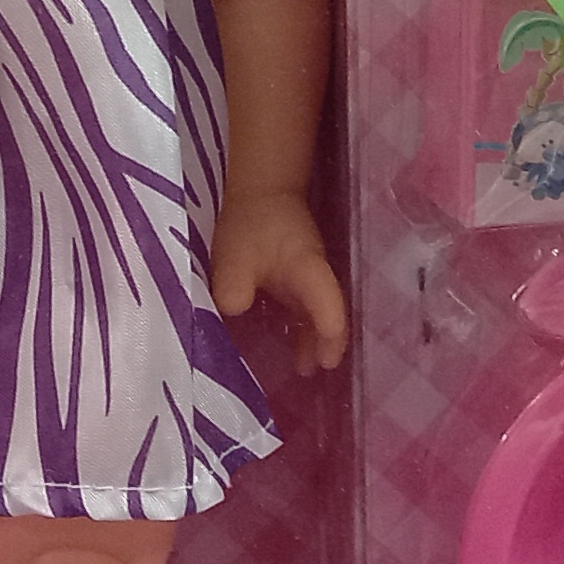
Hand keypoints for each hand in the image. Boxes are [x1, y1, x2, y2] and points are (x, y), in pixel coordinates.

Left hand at [209, 188, 348, 373]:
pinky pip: (309, 310)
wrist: (263, 191)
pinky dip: (305, 329)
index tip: (327, 359)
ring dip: (314, 340)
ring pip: (320, 314)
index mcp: (307, 267)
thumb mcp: (234, 255)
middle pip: (330, 313)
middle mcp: (317, 276)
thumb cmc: (251, 222)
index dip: (328, 329)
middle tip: (314, 372)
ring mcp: (312, 280)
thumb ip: (233, 285)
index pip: (325, 298)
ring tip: (303, 369)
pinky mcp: (302, 281)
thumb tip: (233, 311)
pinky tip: (292, 346)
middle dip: (326, 344)